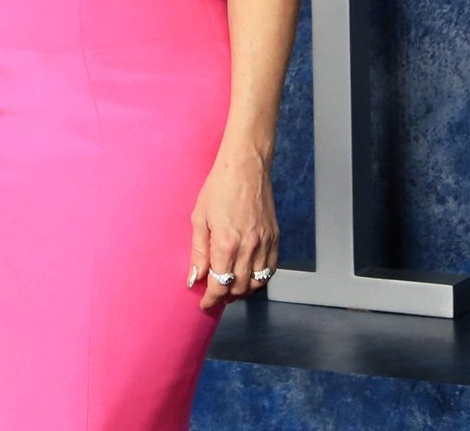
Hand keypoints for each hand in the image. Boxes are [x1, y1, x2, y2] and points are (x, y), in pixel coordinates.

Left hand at [187, 149, 278, 310]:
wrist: (246, 166)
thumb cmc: (218, 188)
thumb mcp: (199, 218)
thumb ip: (198, 252)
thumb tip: (194, 279)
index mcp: (226, 243)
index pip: (219, 285)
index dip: (210, 299)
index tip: (204, 304)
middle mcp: (249, 247)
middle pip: (238, 288)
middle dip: (225, 297)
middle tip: (215, 296)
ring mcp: (265, 243)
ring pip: (256, 282)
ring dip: (242, 291)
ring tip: (230, 288)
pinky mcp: (275, 237)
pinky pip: (271, 269)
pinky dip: (260, 279)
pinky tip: (249, 276)